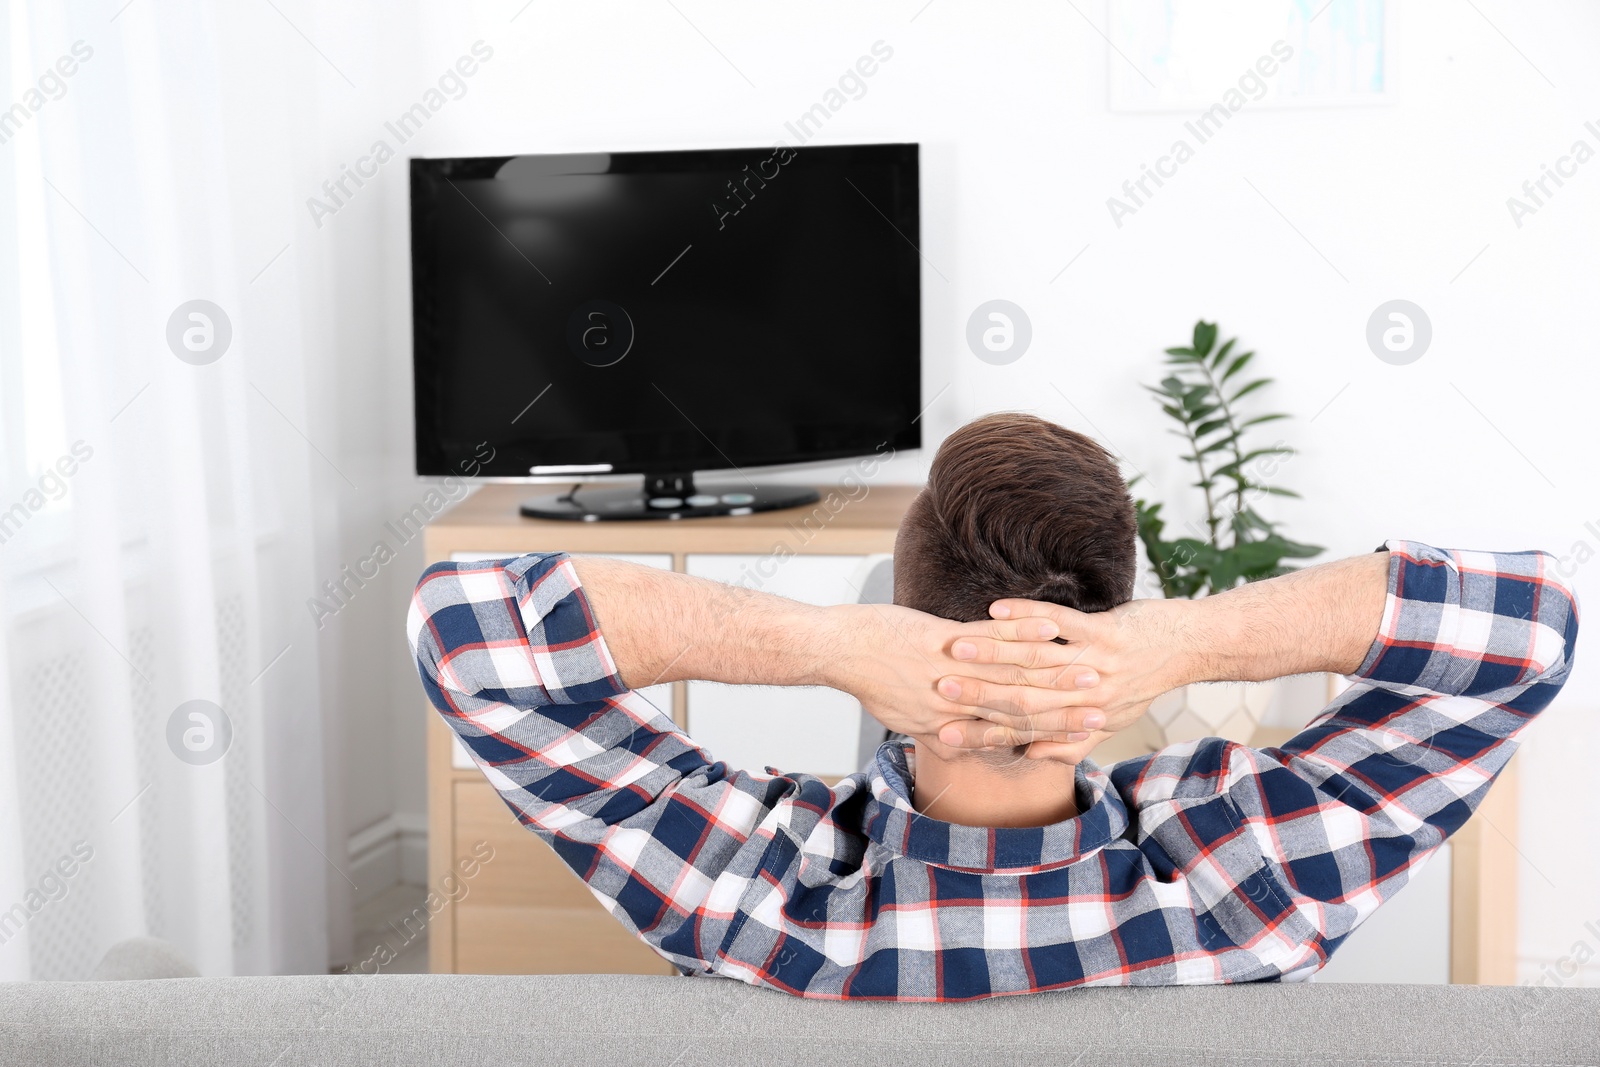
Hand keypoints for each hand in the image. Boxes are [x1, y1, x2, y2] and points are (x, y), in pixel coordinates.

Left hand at [823, 602, 1107, 744]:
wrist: (839, 652)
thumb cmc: (870, 679)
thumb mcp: (906, 717)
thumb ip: (937, 731)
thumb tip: (956, 743)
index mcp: (948, 726)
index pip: (1009, 735)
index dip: (1049, 736)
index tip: (1084, 735)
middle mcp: (955, 707)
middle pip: (1020, 710)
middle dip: (1066, 709)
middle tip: (1105, 707)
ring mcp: (952, 674)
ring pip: (1013, 676)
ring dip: (1056, 671)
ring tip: (1093, 668)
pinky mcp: (944, 643)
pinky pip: (991, 639)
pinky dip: (1023, 631)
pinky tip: (1051, 626)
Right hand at [933, 596, 1192, 759]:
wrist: (1187, 647)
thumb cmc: (1143, 682)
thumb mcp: (1109, 720)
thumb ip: (1069, 743)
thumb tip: (1028, 755)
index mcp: (1083, 722)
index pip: (1023, 732)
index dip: (981, 734)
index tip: (941, 733)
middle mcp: (1088, 699)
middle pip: (1022, 699)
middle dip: (975, 695)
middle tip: (937, 689)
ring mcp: (1097, 664)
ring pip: (1034, 661)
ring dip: (992, 652)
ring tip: (954, 648)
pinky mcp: (1105, 632)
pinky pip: (1059, 622)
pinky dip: (1026, 615)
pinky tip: (996, 609)